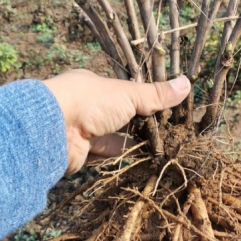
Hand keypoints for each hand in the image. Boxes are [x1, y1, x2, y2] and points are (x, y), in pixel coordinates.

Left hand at [43, 69, 190, 174]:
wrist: (53, 130)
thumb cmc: (91, 101)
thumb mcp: (128, 94)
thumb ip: (155, 95)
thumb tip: (187, 83)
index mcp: (97, 85)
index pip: (124, 91)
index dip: (144, 99)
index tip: (164, 108)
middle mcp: (89, 105)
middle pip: (120, 114)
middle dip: (140, 121)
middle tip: (166, 130)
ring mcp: (84, 128)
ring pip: (114, 134)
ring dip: (132, 139)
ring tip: (159, 145)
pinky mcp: (82, 150)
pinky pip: (105, 151)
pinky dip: (121, 154)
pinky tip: (140, 157)